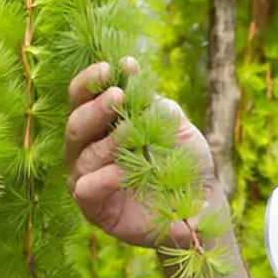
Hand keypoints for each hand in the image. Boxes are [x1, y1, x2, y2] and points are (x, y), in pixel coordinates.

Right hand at [63, 59, 223, 248]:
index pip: (81, 99)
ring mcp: (88, 180)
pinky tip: (120, 172)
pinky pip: (86, 190)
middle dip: (95, 108)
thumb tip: (132, 75)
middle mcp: (87, 151)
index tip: (110, 67)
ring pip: (82, 156)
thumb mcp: (175, 126)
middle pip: (76, 125)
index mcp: (102, 126)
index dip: (90, 82)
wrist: (202, 204)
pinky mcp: (95, 209)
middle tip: (117, 95)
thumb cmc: (185, 161)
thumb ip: (154, 104)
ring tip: (130, 131)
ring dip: (107, 141)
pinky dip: (102, 179)